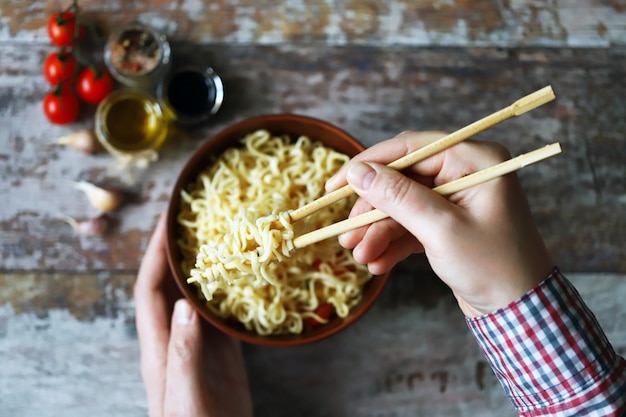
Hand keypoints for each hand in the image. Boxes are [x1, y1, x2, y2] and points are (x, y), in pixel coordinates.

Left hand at [134, 213, 252, 416]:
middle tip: (196, 217)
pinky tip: (243, 276)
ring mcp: (198, 344)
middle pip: (171, 283)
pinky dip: (229, 291)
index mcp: (158, 345)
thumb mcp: (186, 392)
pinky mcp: (221, 354)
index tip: (169, 218)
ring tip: (221, 236)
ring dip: (205, 265)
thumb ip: (185, 351)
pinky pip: (221, 314)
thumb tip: (185, 303)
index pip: (150, 287)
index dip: (156, 252)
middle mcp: (175, 337)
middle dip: (178, 248)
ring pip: (197, 294)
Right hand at [326, 131, 552, 316]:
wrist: (520, 313)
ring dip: (378, 231)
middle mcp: (465, 173)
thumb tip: (357, 172)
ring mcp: (455, 200)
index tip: (336, 185)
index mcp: (475, 160)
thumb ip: (397, 197)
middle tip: (346, 234)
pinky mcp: (447, 224)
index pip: (411, 148)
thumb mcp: (440, 229)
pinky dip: (392, 243)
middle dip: (372, 210)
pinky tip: (377, 263)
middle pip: (402, 179)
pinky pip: (411, 225)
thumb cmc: (492, 266)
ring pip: (402, 205)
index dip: (370, 164)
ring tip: (360, 256)